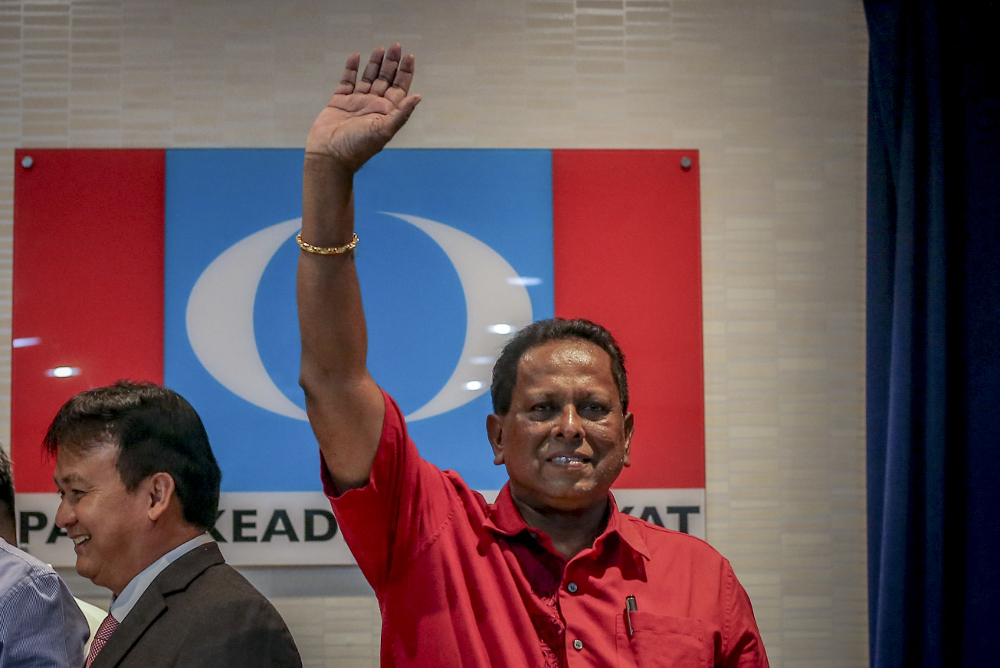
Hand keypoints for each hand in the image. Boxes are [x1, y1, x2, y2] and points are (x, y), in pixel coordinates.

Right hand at [305, 44, 420, 172]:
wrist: (330, 156)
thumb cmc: (358, 147)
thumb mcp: (383, 130)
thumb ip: (401, 113)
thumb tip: (418, 96)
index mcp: (386, 113)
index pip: (400, 88)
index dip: (405, 73)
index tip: (409, 56)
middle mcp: (374, 106)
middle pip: (385, 80)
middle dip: (391, 63)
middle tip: (396, 46)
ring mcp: (357, 103)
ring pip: (368, 78)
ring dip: (374, 63)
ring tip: (379, 48)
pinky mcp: (339, 102)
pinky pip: (347, 82)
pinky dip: (351, 69)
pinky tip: (355, 56)